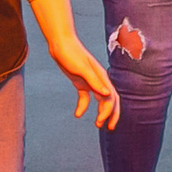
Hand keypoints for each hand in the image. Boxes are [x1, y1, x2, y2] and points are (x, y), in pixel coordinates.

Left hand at [25, 0, 119, 128]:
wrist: (60, 43)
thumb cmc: (71, 53)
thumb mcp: (82, 68)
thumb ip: (94, 81)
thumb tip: (107, 93)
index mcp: (101, 77)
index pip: (111, 98)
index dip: (108, 111)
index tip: (100, 122)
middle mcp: (98, 80)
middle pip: (110, 100)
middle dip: (111, 114)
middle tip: (109, 128)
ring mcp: (90, 81)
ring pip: (100, 99)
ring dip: (101, 112)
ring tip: (98, 125)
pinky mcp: (80, 81)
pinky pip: (85, 97)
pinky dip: (83, 106)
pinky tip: (77, 114)